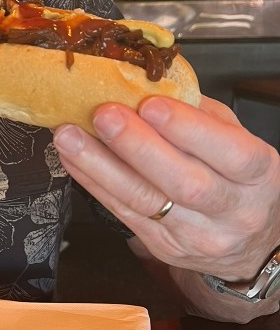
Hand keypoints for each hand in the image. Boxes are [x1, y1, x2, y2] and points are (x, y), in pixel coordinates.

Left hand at [52, 94, 279, 281]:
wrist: (251, 245)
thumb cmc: (241, 182)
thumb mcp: (239, 142)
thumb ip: (201, 115)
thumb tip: (150, 83)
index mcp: (258, 175)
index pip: (229, 152)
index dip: (188, 129)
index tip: (151, 104)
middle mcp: (232, 209)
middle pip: (182, 182)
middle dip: (137, 146)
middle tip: (103, 115)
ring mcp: (195, 234)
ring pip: (144, 200)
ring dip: (100, 165)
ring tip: (70, 136)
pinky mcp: (163, 246)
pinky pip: (122, 212)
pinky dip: (92, 182)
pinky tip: (73, 158)